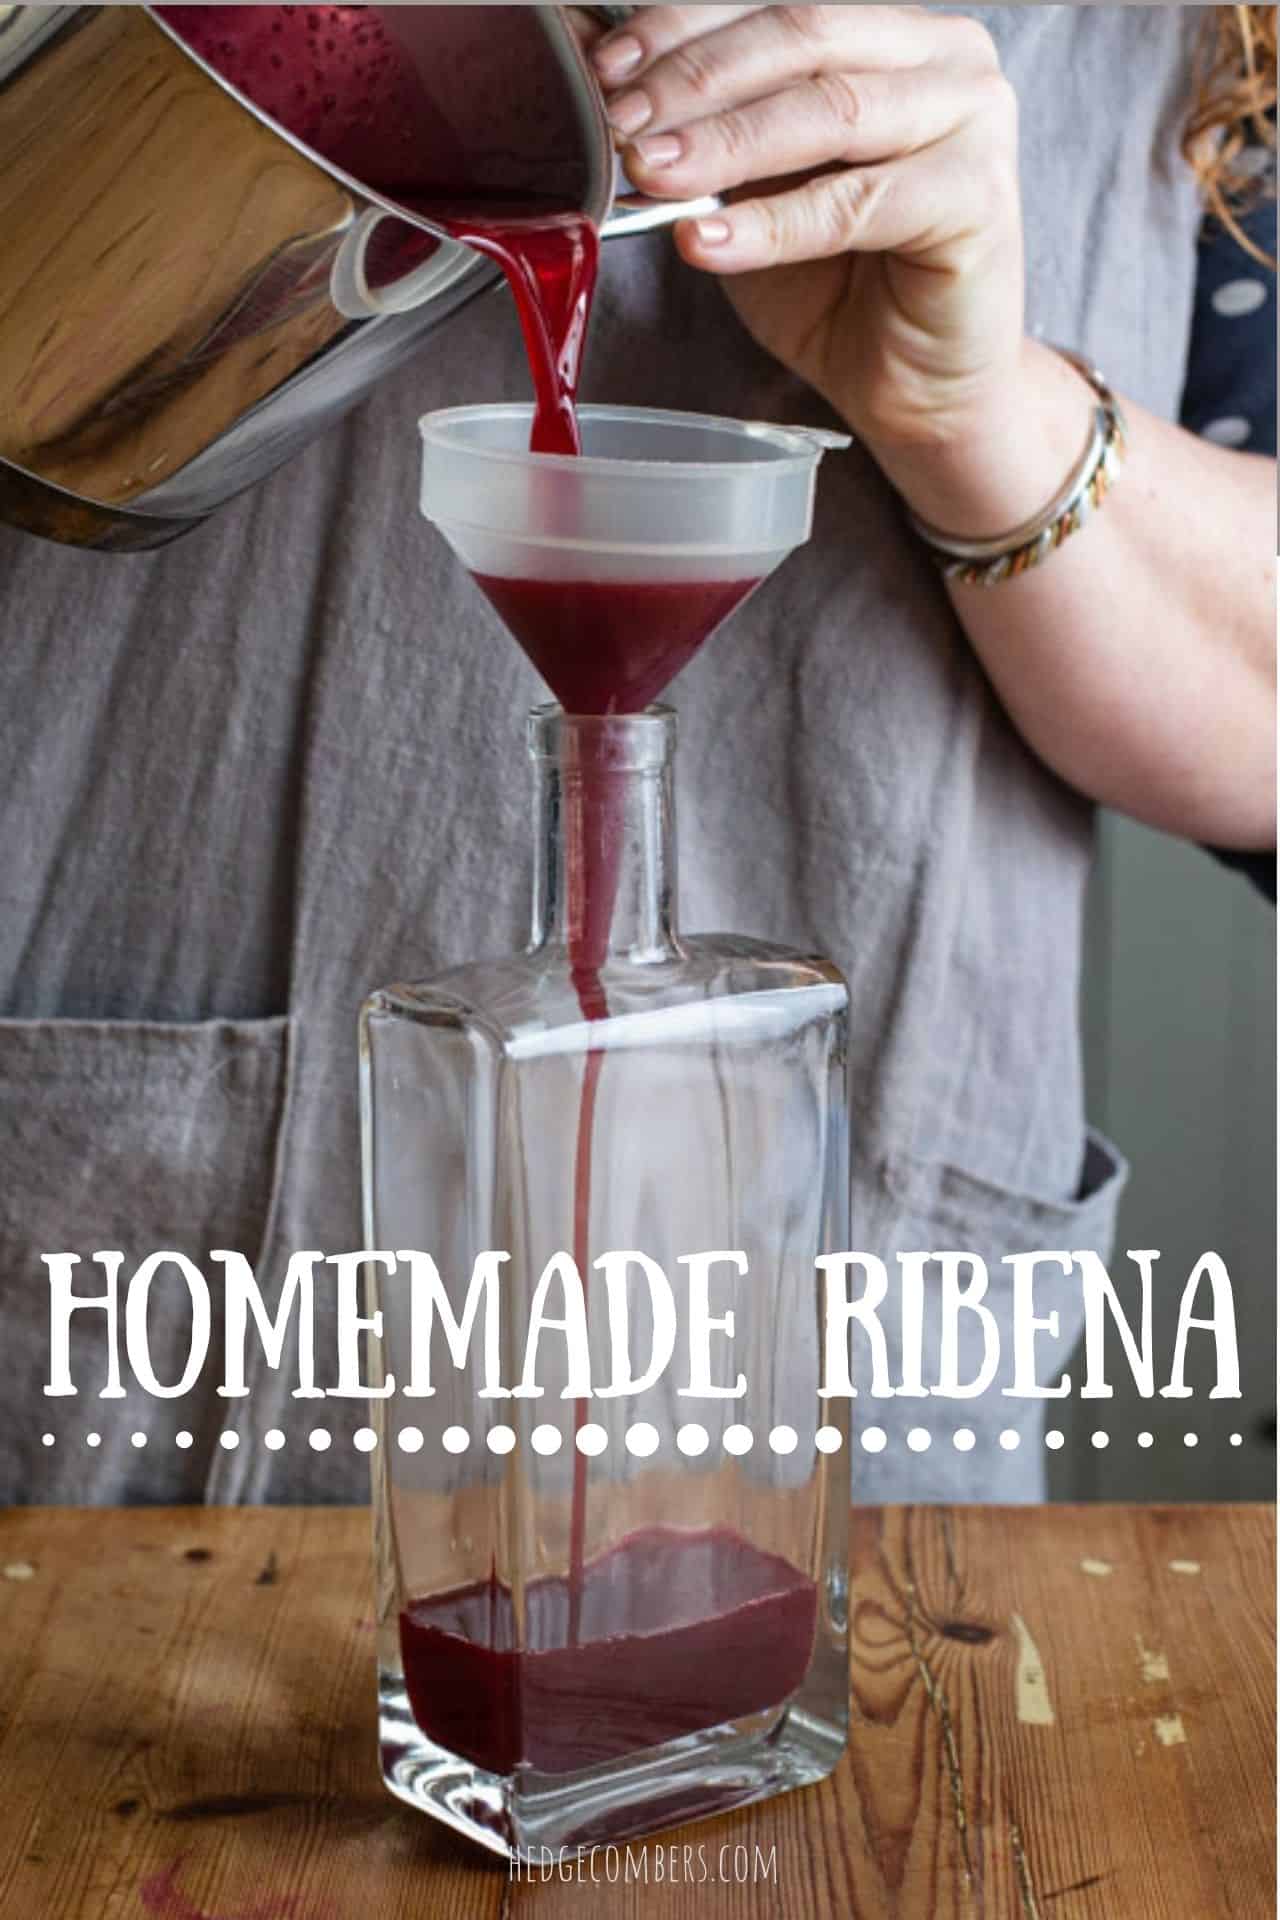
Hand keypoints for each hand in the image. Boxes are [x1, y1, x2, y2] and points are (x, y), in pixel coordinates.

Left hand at [591, 6, 1030, 490]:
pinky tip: (707, 241)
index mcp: (888, 35)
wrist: (918, 390)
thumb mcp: (752, 194)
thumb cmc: (840, 290)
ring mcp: (972, 119)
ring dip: (725, 143)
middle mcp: (942, 56)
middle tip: (623, 125)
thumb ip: (703, 131)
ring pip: (826, 111)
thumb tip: (599, 65)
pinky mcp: (979, 197)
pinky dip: (771, 225)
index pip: (772, 6)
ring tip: (651, 175)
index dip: (682, 28)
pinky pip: (853, 205)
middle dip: (695, 82)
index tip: (604, 68)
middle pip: (798, 40)